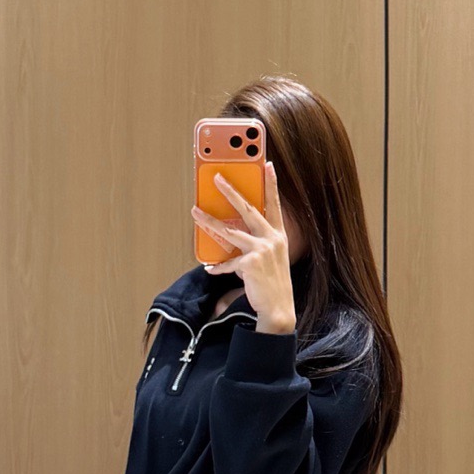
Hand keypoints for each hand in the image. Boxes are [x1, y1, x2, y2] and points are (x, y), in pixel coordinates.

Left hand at [191, 161, 296, 334]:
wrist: (278, 309)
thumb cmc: (273, 285)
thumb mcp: (272, 259)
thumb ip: (258, 245)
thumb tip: (233, 237)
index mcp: (279, 236)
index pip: (274, 205)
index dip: (272, 184)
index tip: (268, 165)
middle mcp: (272, 239)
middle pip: (248, 209)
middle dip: (231, 191)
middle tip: (217, 178)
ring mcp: (262, 250)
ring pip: (229, 231)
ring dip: (209, 221)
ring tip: (195, 211)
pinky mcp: (250, 263)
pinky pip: (228, 262)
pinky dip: (218, 267)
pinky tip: (210, 268)